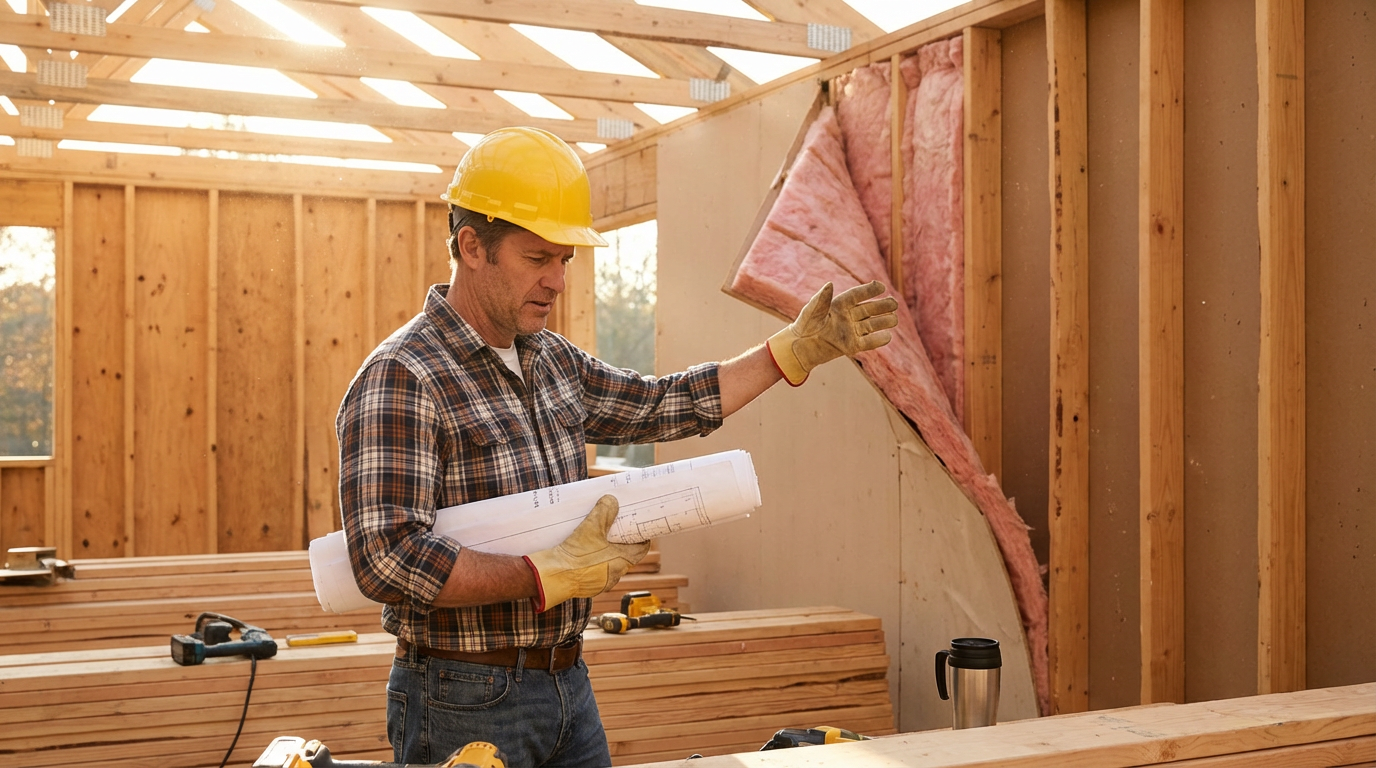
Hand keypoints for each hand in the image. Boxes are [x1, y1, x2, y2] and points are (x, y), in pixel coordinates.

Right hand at [523, 495, 649, 611]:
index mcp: (622, 561)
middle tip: (615, 530)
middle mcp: (614, 575)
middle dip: (621, 544)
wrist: (552, 577)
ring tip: (598, 540)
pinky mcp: (586, 587)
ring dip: (606, 554)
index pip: (641, 549)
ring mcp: (600, 583)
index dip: (640, 537)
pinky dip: (592, 563)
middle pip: (625, 556)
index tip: (637, 528)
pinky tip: (584, 553)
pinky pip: (594, 572)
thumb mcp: (591, 527)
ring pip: (609, 565)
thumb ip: (604, 511)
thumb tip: (611, 501)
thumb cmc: (575, 555)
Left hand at [766, 281, 898, 385]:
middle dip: (882, 306)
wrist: (799, 348)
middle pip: (868, 309)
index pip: (857, 296)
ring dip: (883, 322)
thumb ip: (821, 299)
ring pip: (871, 325)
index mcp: (838, 305)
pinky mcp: (851, 346)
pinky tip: (888, 336)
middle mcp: (847, 317)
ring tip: (895, 319)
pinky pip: (867, 342)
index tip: (882, 286)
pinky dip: (877, 340)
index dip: (869, 291)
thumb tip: (830, 284)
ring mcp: (850, 331)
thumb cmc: (804, 326)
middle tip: (895, 303)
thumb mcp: (811, 312)